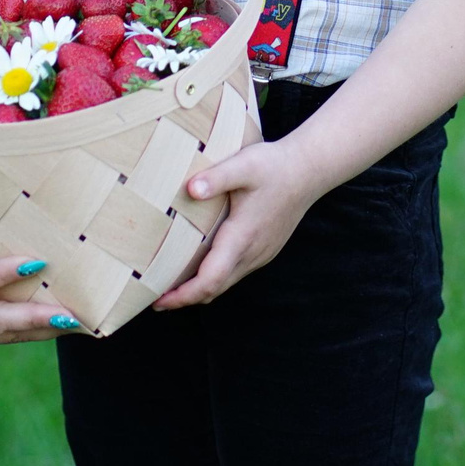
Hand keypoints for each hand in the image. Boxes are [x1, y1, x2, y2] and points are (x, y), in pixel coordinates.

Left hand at [154, 138, 326, 308]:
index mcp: (242, 237)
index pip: (210, 280)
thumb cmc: (274, 166)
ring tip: (173, 285)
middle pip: (215, 289)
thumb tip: (190, 190)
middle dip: (185, 298)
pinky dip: (215, 278)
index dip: (183, 295)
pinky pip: (236, 272)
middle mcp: (252, 252)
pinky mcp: (265, 249)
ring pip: (226, 282)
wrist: (308, 170)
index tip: (159, 300)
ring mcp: (261, 254)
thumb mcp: (244, 165)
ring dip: (200, 289)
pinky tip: (202, 266)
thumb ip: (217, 178)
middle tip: (156, 298)